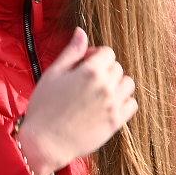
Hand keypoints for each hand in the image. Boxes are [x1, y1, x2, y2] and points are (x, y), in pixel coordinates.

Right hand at [15, 27, 136, 174]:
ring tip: (99, 92)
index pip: (107, 52)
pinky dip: (124, 101)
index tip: (83, 65)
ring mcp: (113, 105)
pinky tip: (107, 104)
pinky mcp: (116, 122)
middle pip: (117, 67)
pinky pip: (132, 104)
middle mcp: (106, 86)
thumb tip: (81, 32)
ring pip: (128, 84)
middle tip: (86, 81)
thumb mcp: (53, 74)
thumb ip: (71, 52)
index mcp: (90, 71)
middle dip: (104, 69)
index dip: (95, 56)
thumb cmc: (44, 107)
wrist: (45, 142)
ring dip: (116, 84)